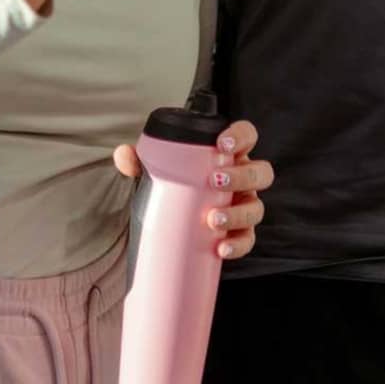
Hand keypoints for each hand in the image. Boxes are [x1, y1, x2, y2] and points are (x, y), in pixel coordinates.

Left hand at [114, 120, 272, 261]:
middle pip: (260, 172)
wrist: (168, 223)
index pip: (246, 137)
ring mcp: (244, 206)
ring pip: (256, 207)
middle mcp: (242, 179)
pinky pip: (247, 240)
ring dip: (238, 213)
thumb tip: (124, 155)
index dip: (241, 136)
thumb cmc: (170, 187)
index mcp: (227, 156)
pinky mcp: (240, 234)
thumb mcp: (154, 172)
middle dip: (242, 176)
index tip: (222, 144)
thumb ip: (138, 161)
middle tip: (215, 181)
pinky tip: (221, 248)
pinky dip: (237, 245)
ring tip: (212, 219)